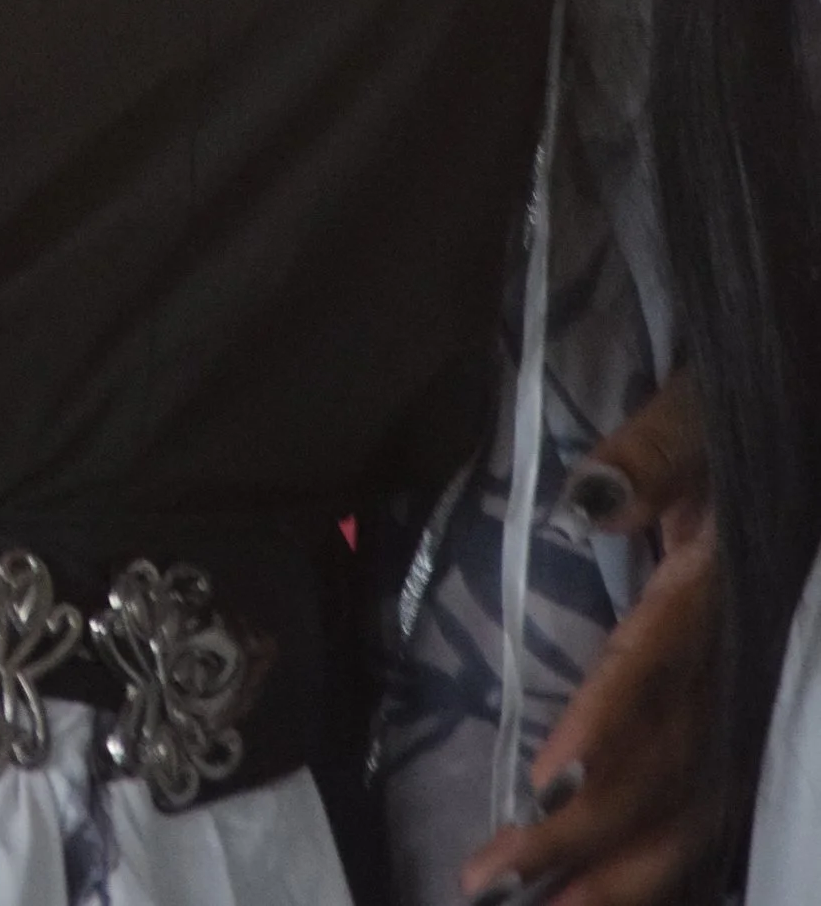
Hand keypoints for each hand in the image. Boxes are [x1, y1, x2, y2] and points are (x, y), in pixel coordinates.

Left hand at [460, 371, 714, 905]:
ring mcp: (746, 706)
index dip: (609, 725)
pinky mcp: (741, 731)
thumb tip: (592, 496)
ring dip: (617, 873)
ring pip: (690, 809)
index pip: (658, 666)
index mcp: (715, 588)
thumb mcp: (692, 423)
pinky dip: (659, 869)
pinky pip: (708, 814)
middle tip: (490, 881)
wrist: (796, 448)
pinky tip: (596, 901)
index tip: (548, 779)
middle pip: (664, 763)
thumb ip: (651, 457)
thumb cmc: (725, 432)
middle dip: (584, 831)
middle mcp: (734, 661)